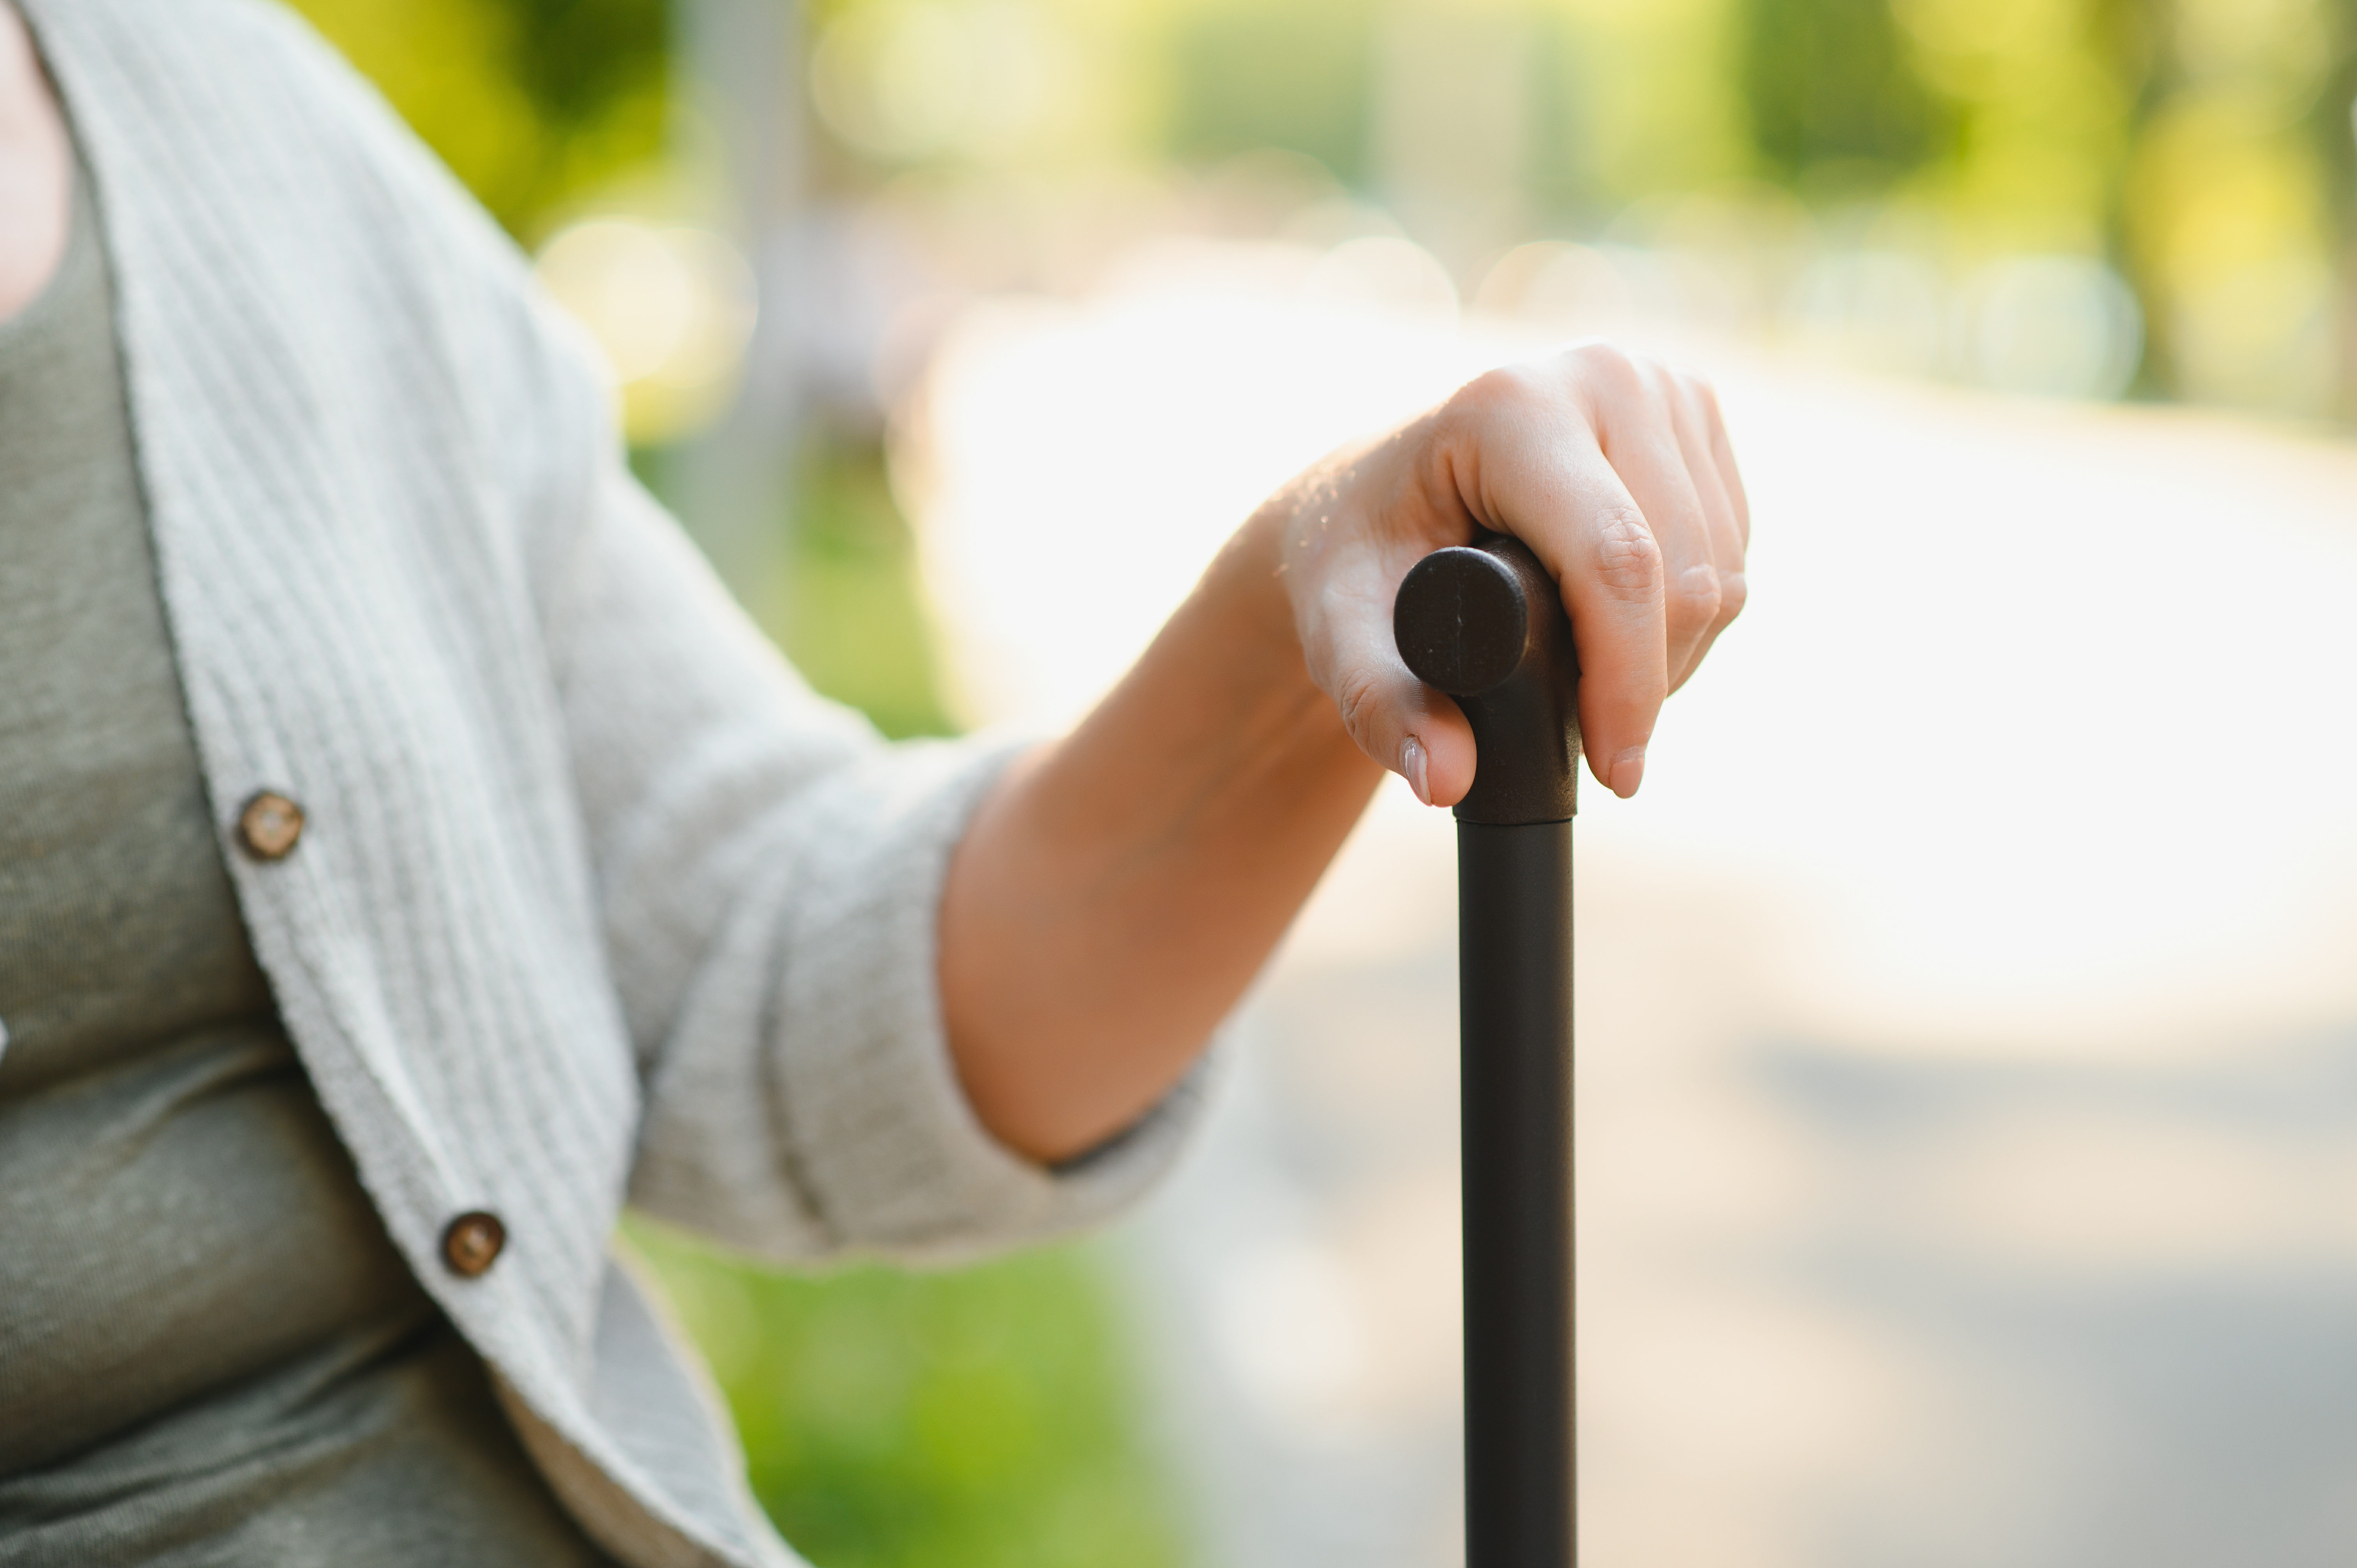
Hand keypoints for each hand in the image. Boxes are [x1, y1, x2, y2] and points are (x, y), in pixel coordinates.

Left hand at [1260, 340, 1747, 803]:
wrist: (1376, 495)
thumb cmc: (1356, 558)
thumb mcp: (1340, 633)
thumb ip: (1380, 709)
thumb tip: (1445, 778)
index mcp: (1509, 408)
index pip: (1614, 560)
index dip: (1627, 681)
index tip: (1613, 770)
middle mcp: (1598, 377)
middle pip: (1682, 572)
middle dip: (1648, 681)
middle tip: (1589, 737)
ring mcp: (1658, 386)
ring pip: (1721, 569)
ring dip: (1675, 655)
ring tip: (1593, 682)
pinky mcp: (1694, 414)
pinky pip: (1733, 549)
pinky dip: (1693, 617)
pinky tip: (1623, 629)